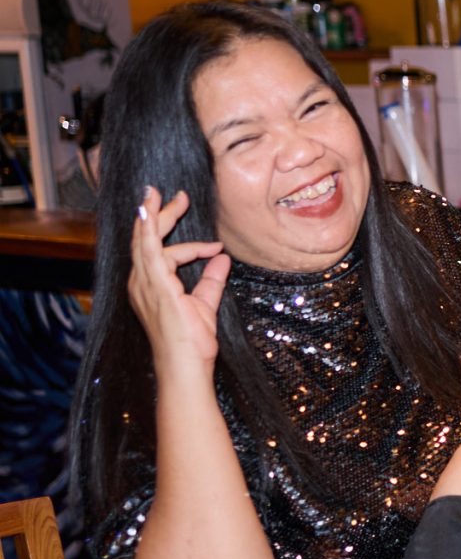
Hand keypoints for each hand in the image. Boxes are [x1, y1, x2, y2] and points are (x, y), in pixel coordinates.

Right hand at [127, 187, 229, 377]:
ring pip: (146, 240)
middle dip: (160, 215)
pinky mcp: (153, 284)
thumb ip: (211, 280)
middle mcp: (141, 282)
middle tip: (177, 195)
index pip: (162, 254)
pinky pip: (148, 250)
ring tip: (162, 194)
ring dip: (154, 215)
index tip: (216, 247)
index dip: (191, 246)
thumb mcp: (205, 303)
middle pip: (146, 240)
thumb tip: (222, 259)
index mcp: (151, 285)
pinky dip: (148, 229)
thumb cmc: (193, 341)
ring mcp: (144, 283)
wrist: (185, 363)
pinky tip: (147, 212)